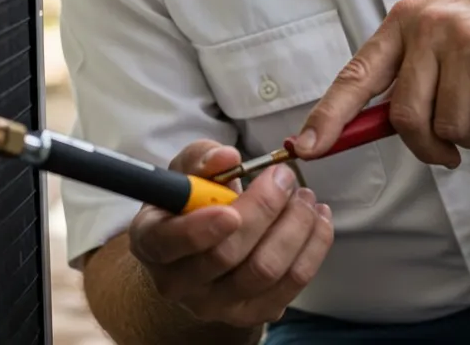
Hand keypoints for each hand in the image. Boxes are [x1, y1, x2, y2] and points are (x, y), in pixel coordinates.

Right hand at [127, 140, 334, 328]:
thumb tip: (226, 158)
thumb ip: (202, 159)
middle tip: (284, 177)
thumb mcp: (188, 172)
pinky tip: (318, 219)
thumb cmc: (193, 203)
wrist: (203, 249)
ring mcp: (216, 304)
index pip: (168, 244)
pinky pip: (292, 283)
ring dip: (295, 226)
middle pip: (226, 255)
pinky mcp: (253, 312)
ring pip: (265, 270)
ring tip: (305, 196)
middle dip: (265, 209)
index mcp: (151, 242)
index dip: (199, 230)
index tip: (230, 210)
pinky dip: (313, 247)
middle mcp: (178, 282)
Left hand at [293, 0, 469, 166]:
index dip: (328, 116)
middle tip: (450, 150)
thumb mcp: (447, 31)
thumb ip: (413, 71)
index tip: (306, 147)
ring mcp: (468, 42)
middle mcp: (431, 27)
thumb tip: (373, 125)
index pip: (357, 76)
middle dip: (428, 147)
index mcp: (406, 20)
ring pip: (451, 129)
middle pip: (405, 117)